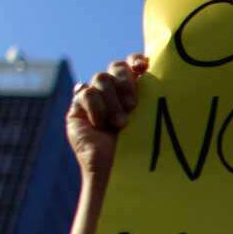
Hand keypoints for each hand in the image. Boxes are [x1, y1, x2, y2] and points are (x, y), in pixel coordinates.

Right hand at [66, 54, 148, 176]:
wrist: (118, 173)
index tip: (144, 66)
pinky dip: (95, 107)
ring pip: (101, 78)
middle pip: (116, 67)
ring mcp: (94, 100)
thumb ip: (151, 96)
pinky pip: (84, 92)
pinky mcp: (78, 109)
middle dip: (126, 82)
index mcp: (134, 92)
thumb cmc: (141, 150)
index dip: (135, 60)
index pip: (132, 64)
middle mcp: (114, 93)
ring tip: (121, 124)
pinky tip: (101, 124)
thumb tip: (155, 71)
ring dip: (112, 101)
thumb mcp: (149, 119)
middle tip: (134, 105)